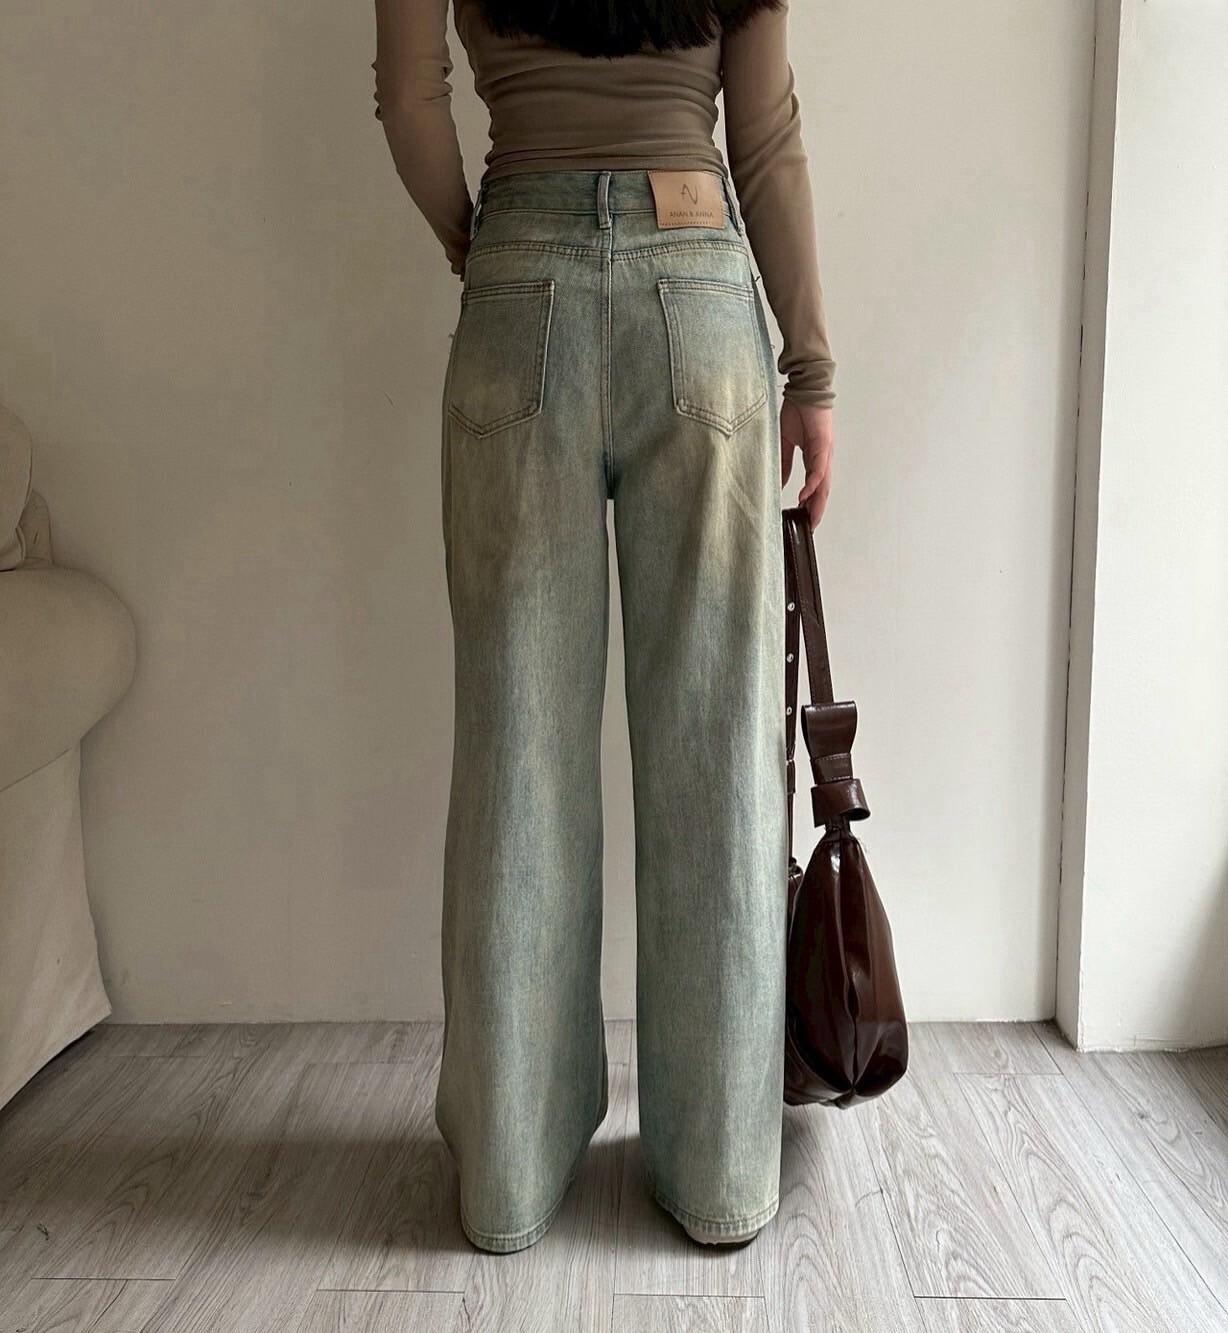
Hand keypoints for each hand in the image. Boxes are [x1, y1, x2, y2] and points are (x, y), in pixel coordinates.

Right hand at [780, 399, 833, 526]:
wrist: (804, 388)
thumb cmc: (797, 411)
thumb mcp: (785, 441)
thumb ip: (784, 463)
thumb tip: (781, 483)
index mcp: (814, 458)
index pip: (815, 486)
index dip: (811, 503)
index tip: (804, 518)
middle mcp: (822, 458)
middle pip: (823, 490)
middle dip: (817, 509)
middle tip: (811, 527)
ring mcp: (824, 452)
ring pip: (823, 484)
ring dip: (817, 502)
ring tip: (811, 519)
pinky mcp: (822, 444)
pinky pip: (818, 469)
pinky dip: (812, 484)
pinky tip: (804, 496)